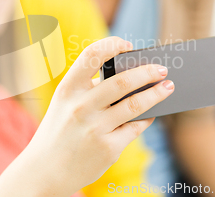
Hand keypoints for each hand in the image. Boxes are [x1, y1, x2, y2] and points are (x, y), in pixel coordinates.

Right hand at [18, 37, 174, 195]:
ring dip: (157, 94)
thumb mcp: (65, 104)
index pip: (91, 55)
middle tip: (162, 68)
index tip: (128, 45)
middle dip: (148, 72)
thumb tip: (130, 77)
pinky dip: (147, 118)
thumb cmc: (60, 130)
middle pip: (123, 81)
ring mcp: (95, 129)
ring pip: (136, 104)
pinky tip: (153, 113)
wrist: (45, 170)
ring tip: (168, 87)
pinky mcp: (108, 148)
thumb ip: (89, 89)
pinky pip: (135, 127)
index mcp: (67, 89)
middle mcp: (80, 107)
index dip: (112, 45)